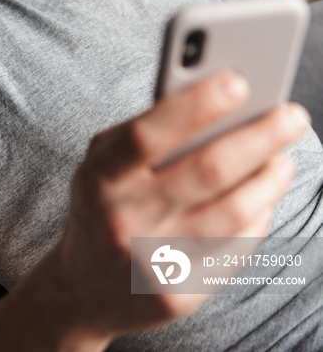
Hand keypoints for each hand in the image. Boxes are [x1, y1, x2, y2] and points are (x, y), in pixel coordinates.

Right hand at [51, 72, 308, 340]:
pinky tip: (263, 199)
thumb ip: (145, 130)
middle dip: (259, 137)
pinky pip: (235, 250)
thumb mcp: (104, 162)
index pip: (147, 135)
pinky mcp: (179, 296)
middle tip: (292, 116)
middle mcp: (122, 221)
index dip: (194, 106)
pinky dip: (258, 218)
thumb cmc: (104, 204)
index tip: (239, 82)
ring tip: (283, 159)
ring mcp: (151, 263)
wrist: (85, 288)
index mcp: (99, 177)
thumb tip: (214, 101)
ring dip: (269, 180)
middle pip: (206, 171)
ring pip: (232, 213)